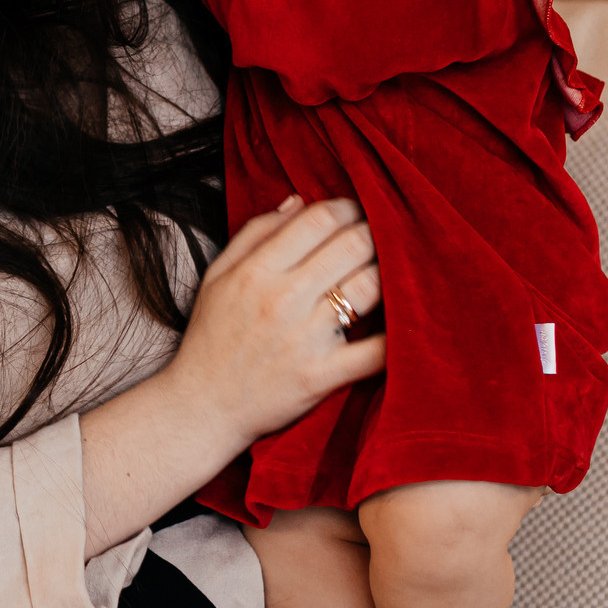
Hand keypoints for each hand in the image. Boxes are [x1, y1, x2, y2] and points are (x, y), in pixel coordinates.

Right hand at [161, 194, 384, 443]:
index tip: (354, 213)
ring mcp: (306, 339)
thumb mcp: (217, 276)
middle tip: (377, 239)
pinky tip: (405, 323)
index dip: (347, 208)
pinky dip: (397, 337)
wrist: (202, 406)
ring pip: (371, 288)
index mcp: (257, 271)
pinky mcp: (322, 376)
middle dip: (373, 234)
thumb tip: (298, 201)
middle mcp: (283, 299)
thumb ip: (255, 233)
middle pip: (354, 245)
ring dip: (387, 276)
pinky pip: (375, 352)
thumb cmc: (211, 338)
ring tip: (386, 274)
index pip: (320, 219)